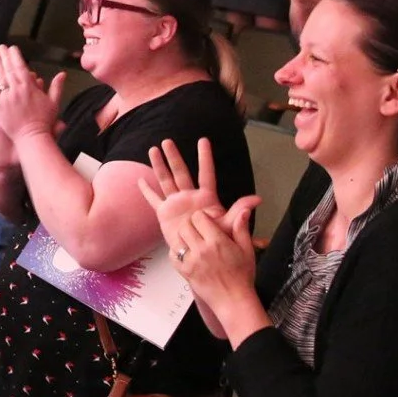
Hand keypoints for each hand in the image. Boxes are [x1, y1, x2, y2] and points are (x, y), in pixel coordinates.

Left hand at [0, 44, 61, 144]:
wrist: (32, 138)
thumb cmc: (44, 122)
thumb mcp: (54, 102)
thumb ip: (56, 87)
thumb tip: (62, 74)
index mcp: (29, 88)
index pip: (20, 67)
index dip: (15, 56)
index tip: (12, 48)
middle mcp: (16, 91)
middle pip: (8, 70)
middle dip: (5, 57)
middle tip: (1, 47)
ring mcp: (6, 99)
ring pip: (0, 78)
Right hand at [137, 138, 234, 255]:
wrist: (203, 255)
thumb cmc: (217, 240)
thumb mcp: (228, 224)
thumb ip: (239, 210)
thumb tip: (257, 200)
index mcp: (206, 197)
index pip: (206, 173)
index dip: (205, 157)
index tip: (203, 141)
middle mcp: (190, 196)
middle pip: (180, 172)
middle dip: (174, 156)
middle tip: (167, 141)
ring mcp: (176, 203)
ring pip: (166, 180)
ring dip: (159, 166)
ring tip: (153, 149)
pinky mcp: (165, 214)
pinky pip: (154, 200)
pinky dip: (146, 191)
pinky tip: (140, 180)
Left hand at [172, 203, 261, 312]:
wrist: (233, 300)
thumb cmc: (242, 276)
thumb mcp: (246, 249)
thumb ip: (242, 228)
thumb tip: (244, 210)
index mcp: (217, 242)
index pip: (199, 217)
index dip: (203, 218)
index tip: (208, 223)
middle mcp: (202, 250)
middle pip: (185, 225)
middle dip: (191, 225)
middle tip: (199, 231)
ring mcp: (191, 262)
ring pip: (177, 239)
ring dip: (184, 238)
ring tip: (193, 242)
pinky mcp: (184, 272)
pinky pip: (172, 255)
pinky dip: (177, 252)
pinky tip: (188, 254)